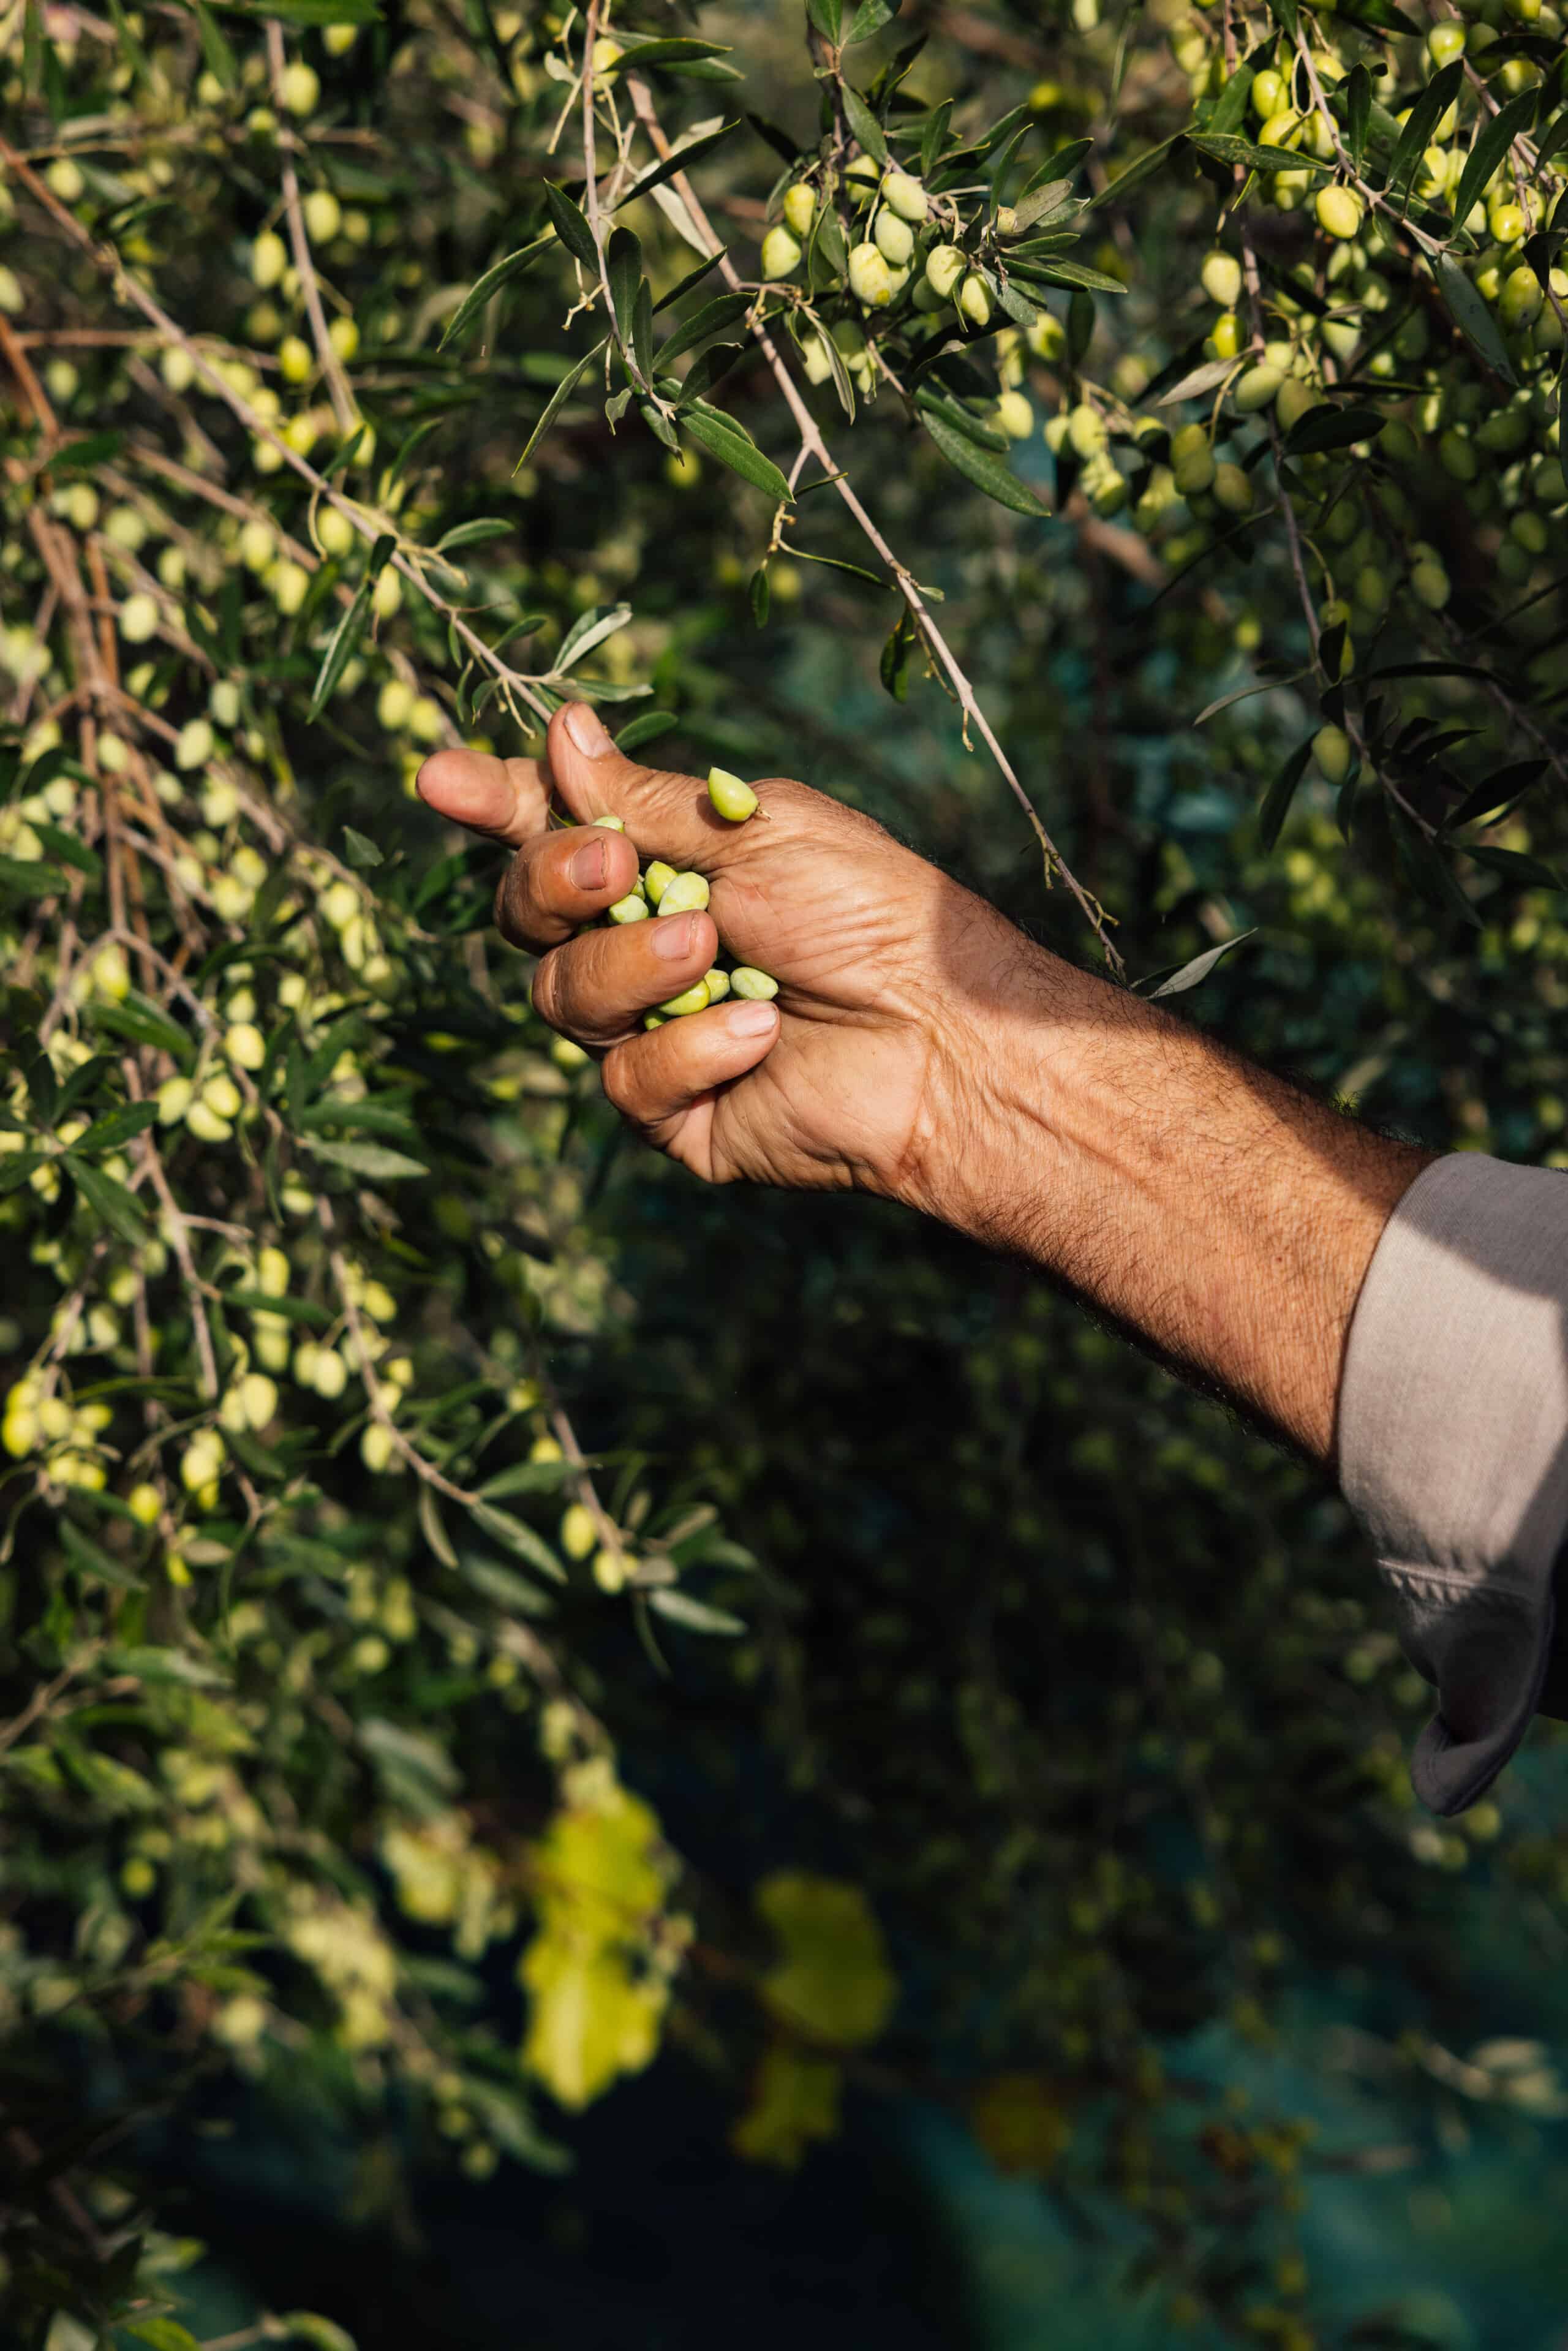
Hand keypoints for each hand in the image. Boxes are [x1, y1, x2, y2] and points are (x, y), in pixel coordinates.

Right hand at [416, 700, 1031, 1202]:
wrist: (945, 1035)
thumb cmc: (872, 915)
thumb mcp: (756, 831)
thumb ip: (642, 800)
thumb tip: (557, 731)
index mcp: (659, 866)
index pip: (548, 831)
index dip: (492, 804)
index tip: (439, 777)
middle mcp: (638, 950)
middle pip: (525, 914)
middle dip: (557, 881)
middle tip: (616, 866)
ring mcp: (648, 1034)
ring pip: (559, 997)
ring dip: (631, 967)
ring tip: (714, 951)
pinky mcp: (672, 1115)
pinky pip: (625, 1082)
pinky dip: (688, 1050)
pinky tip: (758, 1035)